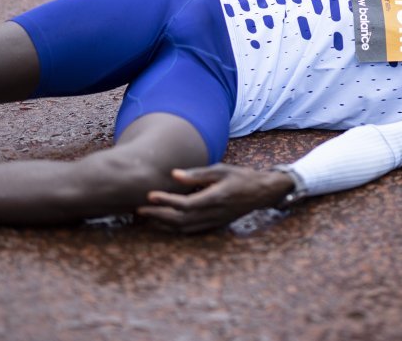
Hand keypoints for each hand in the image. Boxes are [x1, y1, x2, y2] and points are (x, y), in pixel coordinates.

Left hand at [136, 164, 293, 233]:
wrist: (262, 193)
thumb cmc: (240, 177)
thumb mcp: (221, 170)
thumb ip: (197, 174)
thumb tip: (174, 175)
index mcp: (216, 197)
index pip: (185, 204)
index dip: (166, 200)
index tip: (150, 194)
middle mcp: (214, 213)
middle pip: (181, 220)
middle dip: (158, 215)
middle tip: (140, 208)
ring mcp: (215, 222)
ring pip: (184, 228)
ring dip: (164, 223)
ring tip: (147, 215)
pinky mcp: (215, 225)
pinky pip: (191, 230)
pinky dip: (175, 228)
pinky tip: (165, 222)